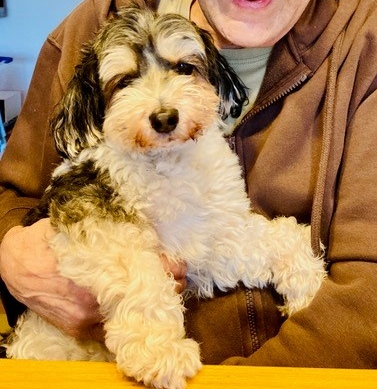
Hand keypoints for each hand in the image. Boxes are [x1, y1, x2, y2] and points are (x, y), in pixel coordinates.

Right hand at [0, 218, 187, 340]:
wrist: (16, 264)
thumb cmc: (51, 240)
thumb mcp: (84, 227)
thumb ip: (114, 232)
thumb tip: (149, 233)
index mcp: (98, 269)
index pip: (145, 272)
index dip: (166, 267)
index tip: (180, 262)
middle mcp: (94, 299)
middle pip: (143, 296)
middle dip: (164, 284)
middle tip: (179, 273)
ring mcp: (87, 319)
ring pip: (132, 314)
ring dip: (149, 300)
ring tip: (165, 286)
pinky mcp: (81, 329)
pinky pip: (113, 327)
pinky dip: (128, 315)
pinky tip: (140, 304)